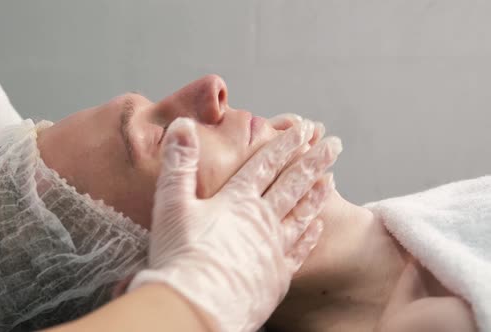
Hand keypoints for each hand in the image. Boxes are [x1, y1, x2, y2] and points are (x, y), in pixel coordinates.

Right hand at [128, 117, 341, 331]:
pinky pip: (299, 251)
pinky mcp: (276, 277)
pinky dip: (310, 235)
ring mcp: (273, 249)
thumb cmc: (181, 257)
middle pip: (292, 184)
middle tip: (333, 144)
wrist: (196, 307)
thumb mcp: (171, 203)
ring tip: (331, 178)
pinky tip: (317, 226)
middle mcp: (261, 220)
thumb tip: (182, 126)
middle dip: (313, 161)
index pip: (265, 165)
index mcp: (236, 201)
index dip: (285, 144)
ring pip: (301, 214)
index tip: (304, 129)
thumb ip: (179, 163)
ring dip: (317, 193)